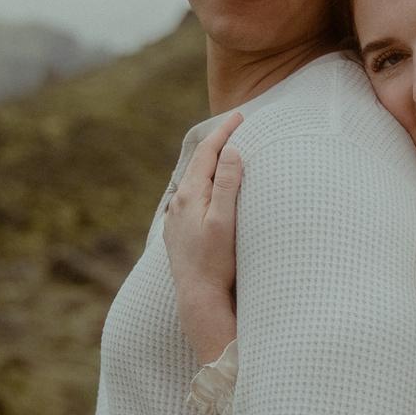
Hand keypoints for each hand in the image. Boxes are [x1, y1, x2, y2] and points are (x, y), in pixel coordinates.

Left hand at [164, 112, 243, 365]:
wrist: (197, 298)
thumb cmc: (216, 263)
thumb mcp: (225, 221)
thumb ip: (226, 184)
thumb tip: (230, 151)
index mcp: (190, 195)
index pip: (207, 152)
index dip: (224, 131)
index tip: (240, 115)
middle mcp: (178, 203)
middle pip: (197, 163)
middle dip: (216, 143)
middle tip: (235, 127)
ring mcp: (175, 219)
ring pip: (192, 181)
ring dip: (208, 165)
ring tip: (224, 154)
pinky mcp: (176, 233)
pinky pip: (189, 199)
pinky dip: (202, 185)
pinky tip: (207, 191)